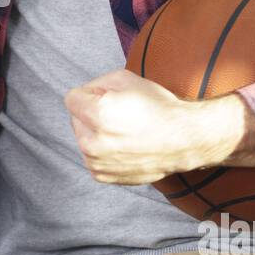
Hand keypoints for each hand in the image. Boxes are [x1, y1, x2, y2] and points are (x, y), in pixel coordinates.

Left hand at [64, 69, 210, 184]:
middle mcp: (92, 142)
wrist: (182, 140)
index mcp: (96, 115)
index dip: (91, 94)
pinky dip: (104, 151)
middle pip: (76, 119)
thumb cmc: (157, 107)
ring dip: (97, 134)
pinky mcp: (103, 175)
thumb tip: (84, 95)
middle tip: (121, 115)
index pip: (72, 98)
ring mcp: (97, 162)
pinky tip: (125, 145)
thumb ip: (96, 84)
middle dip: (91, 114)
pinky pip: (93, 156)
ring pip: (84, 139)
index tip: (108, 98)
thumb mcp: (125, 79)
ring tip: (125, 131)